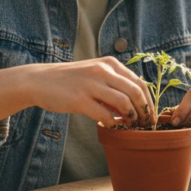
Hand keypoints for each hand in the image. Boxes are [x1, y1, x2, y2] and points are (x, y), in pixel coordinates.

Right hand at [25, 57, 152, 127]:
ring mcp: (91, 84)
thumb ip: (114, 83)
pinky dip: (113, 124)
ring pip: (124, 103)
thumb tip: (135, 103)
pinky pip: (105, 114)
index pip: (139, 82)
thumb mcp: (95, 73)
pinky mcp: (80, 99)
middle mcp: (103, 71)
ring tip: (131, 127)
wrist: (39, 80)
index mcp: (110, 63)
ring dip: (131, 118)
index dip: (149, 101)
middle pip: (136, 92)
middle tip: (145, 125)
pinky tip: (113, 127)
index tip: (150, 116)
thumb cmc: (70, 80)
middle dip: (144, 111)